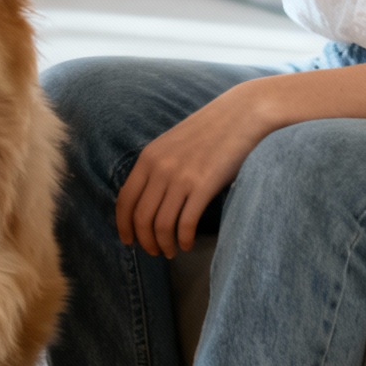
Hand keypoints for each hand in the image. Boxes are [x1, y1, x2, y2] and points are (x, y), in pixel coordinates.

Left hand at [115, 84, 277, 257]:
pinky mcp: (204, 185)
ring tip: (171, 251)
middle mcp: (160, 168)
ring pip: (161, 225)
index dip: (123, 226)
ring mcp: (181, 177)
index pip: (125, 200)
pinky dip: (184, 239)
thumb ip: (159, 167)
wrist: (242, 114)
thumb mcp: (174, 144)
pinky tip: (188, 243)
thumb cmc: (211, 131)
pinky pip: (186, 223)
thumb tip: (148, 202)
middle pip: (141, 218)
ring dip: (163, 244)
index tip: (129, 240)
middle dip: (145, 241)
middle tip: (154, 252)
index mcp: (149, 157)